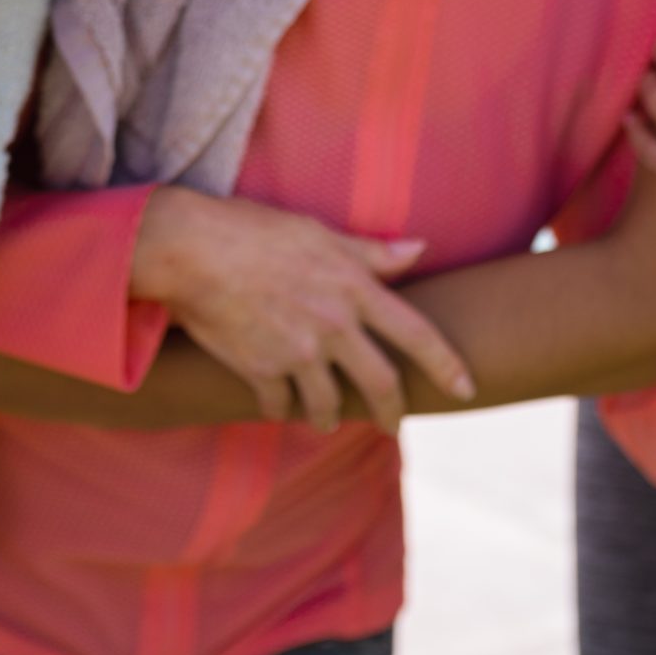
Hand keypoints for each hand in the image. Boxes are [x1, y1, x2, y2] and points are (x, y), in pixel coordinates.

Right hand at [130, 189, 471, 433]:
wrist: (189, 250)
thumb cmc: (251, 229)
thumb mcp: (317, 232)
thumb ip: (370, 251)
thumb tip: (421, 248)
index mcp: (353, 287)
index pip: (417, 333)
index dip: (446, 364)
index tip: (466, 388)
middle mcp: (333, 325)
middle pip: (380, 383)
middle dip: (391, 411)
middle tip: (393, 425)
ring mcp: (297, 352)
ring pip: (328, 404)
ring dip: (328, 416)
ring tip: (324, 419)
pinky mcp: (260, 370)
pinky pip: (280, 405)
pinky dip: (281, 408)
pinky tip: (277, 404)